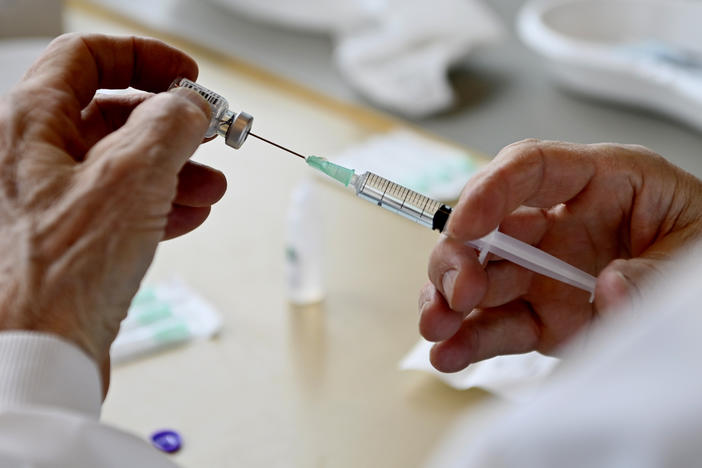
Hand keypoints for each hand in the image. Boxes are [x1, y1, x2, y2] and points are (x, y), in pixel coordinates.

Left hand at [0, 34, 225, 389]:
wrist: (36, 358)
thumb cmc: (62, 272)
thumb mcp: (133, 176)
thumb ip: (171, 125)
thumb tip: (190, 106)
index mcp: (27, 124)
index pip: (85, 58)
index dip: (144, 58)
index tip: (187, 77)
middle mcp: (29, 160)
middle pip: (110, 116)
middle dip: (170, 127)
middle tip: (209, 138)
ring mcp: (46, 204)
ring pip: (119, 167)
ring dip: (173, 171)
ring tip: (211, 187)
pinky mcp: (65, 243)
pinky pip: (117, 208)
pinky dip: (157, 206)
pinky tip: (188, 216)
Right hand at [419, 140, 701, 371]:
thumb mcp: (699, 248)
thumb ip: (657, 270)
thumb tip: (607, 288)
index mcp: (603, 183)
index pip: (531, 167)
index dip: (491, 190)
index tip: (467, 224)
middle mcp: (562, 225)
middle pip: (489, 227)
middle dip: (461, 255)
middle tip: (460, 291)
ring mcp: (547, 274)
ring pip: (482, 280)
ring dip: (449, 301)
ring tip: (436, 326)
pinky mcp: (544, 317)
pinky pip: (500, 327)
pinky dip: (470, 341)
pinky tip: (449, 353)